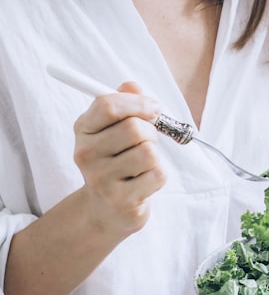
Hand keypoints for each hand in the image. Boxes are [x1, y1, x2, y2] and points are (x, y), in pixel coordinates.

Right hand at [72, 82, 165, 237]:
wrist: (106, 209)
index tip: (155, 108)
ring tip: (142, 165)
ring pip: (149, 152)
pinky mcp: (121, 200)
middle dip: (151, 133)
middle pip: (134, 129)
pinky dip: (158, 176)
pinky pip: (158, 175)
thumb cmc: (117, 161)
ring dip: (155, 157)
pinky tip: (143, 183)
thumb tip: (132, 86)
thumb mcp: (115, 130)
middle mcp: (86, 153)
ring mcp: (101, 179)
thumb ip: (125, 104)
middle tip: (147, 143)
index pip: (107, 105)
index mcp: (83, 129)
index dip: (138, 103)